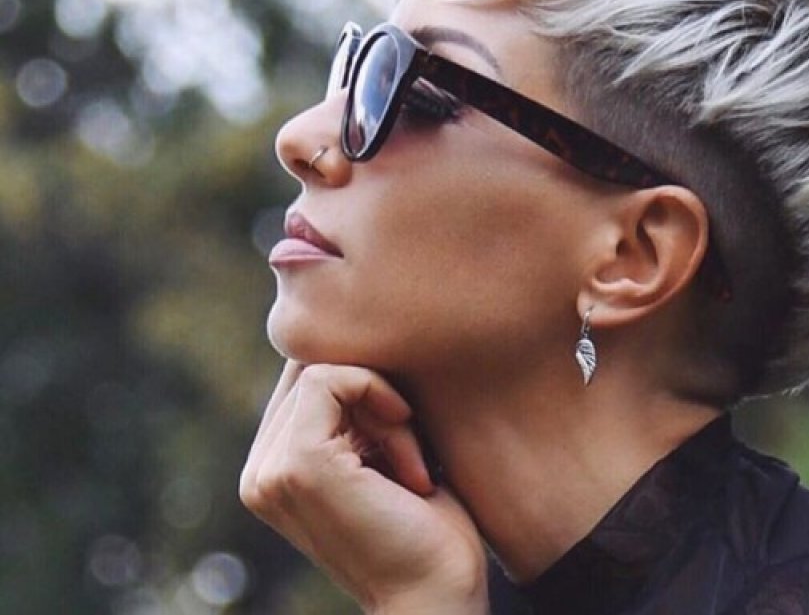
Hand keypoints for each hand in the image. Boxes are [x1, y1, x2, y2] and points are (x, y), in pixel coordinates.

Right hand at [240, 361, 487, 614]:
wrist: (437, 595)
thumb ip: (357, 408)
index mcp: (274, 466)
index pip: (307, 375)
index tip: (411, 438)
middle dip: (374, 391)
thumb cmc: (429, 529)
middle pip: (311, 365)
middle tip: (414, 453)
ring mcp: (269, 469)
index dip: (366, 384)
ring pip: (323, 367)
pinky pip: (330, 377)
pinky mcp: (294, 464)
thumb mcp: (385, 452)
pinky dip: (380, 397)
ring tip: (413, 465)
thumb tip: (364, 330)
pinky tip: (409, 456)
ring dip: (385, 405)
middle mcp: (259, 469)